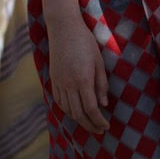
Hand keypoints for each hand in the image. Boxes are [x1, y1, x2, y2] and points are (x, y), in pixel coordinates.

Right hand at [45, 12, 108, 134]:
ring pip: (67, 109)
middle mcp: (69, 84)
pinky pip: (58, 100)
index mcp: (82, 80)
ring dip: (78, 119)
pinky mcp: (53, 78)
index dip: (99, 120)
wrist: (63, 27)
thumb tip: (104, 104)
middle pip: (78, 113)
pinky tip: (74, 111)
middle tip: (99, 130)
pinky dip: (67, 109)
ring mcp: (59, 82)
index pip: (91, 109)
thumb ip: (101, 84)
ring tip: (89, 123)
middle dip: (89, 125)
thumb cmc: (85, 41)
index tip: (106, 126)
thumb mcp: (99, 61)